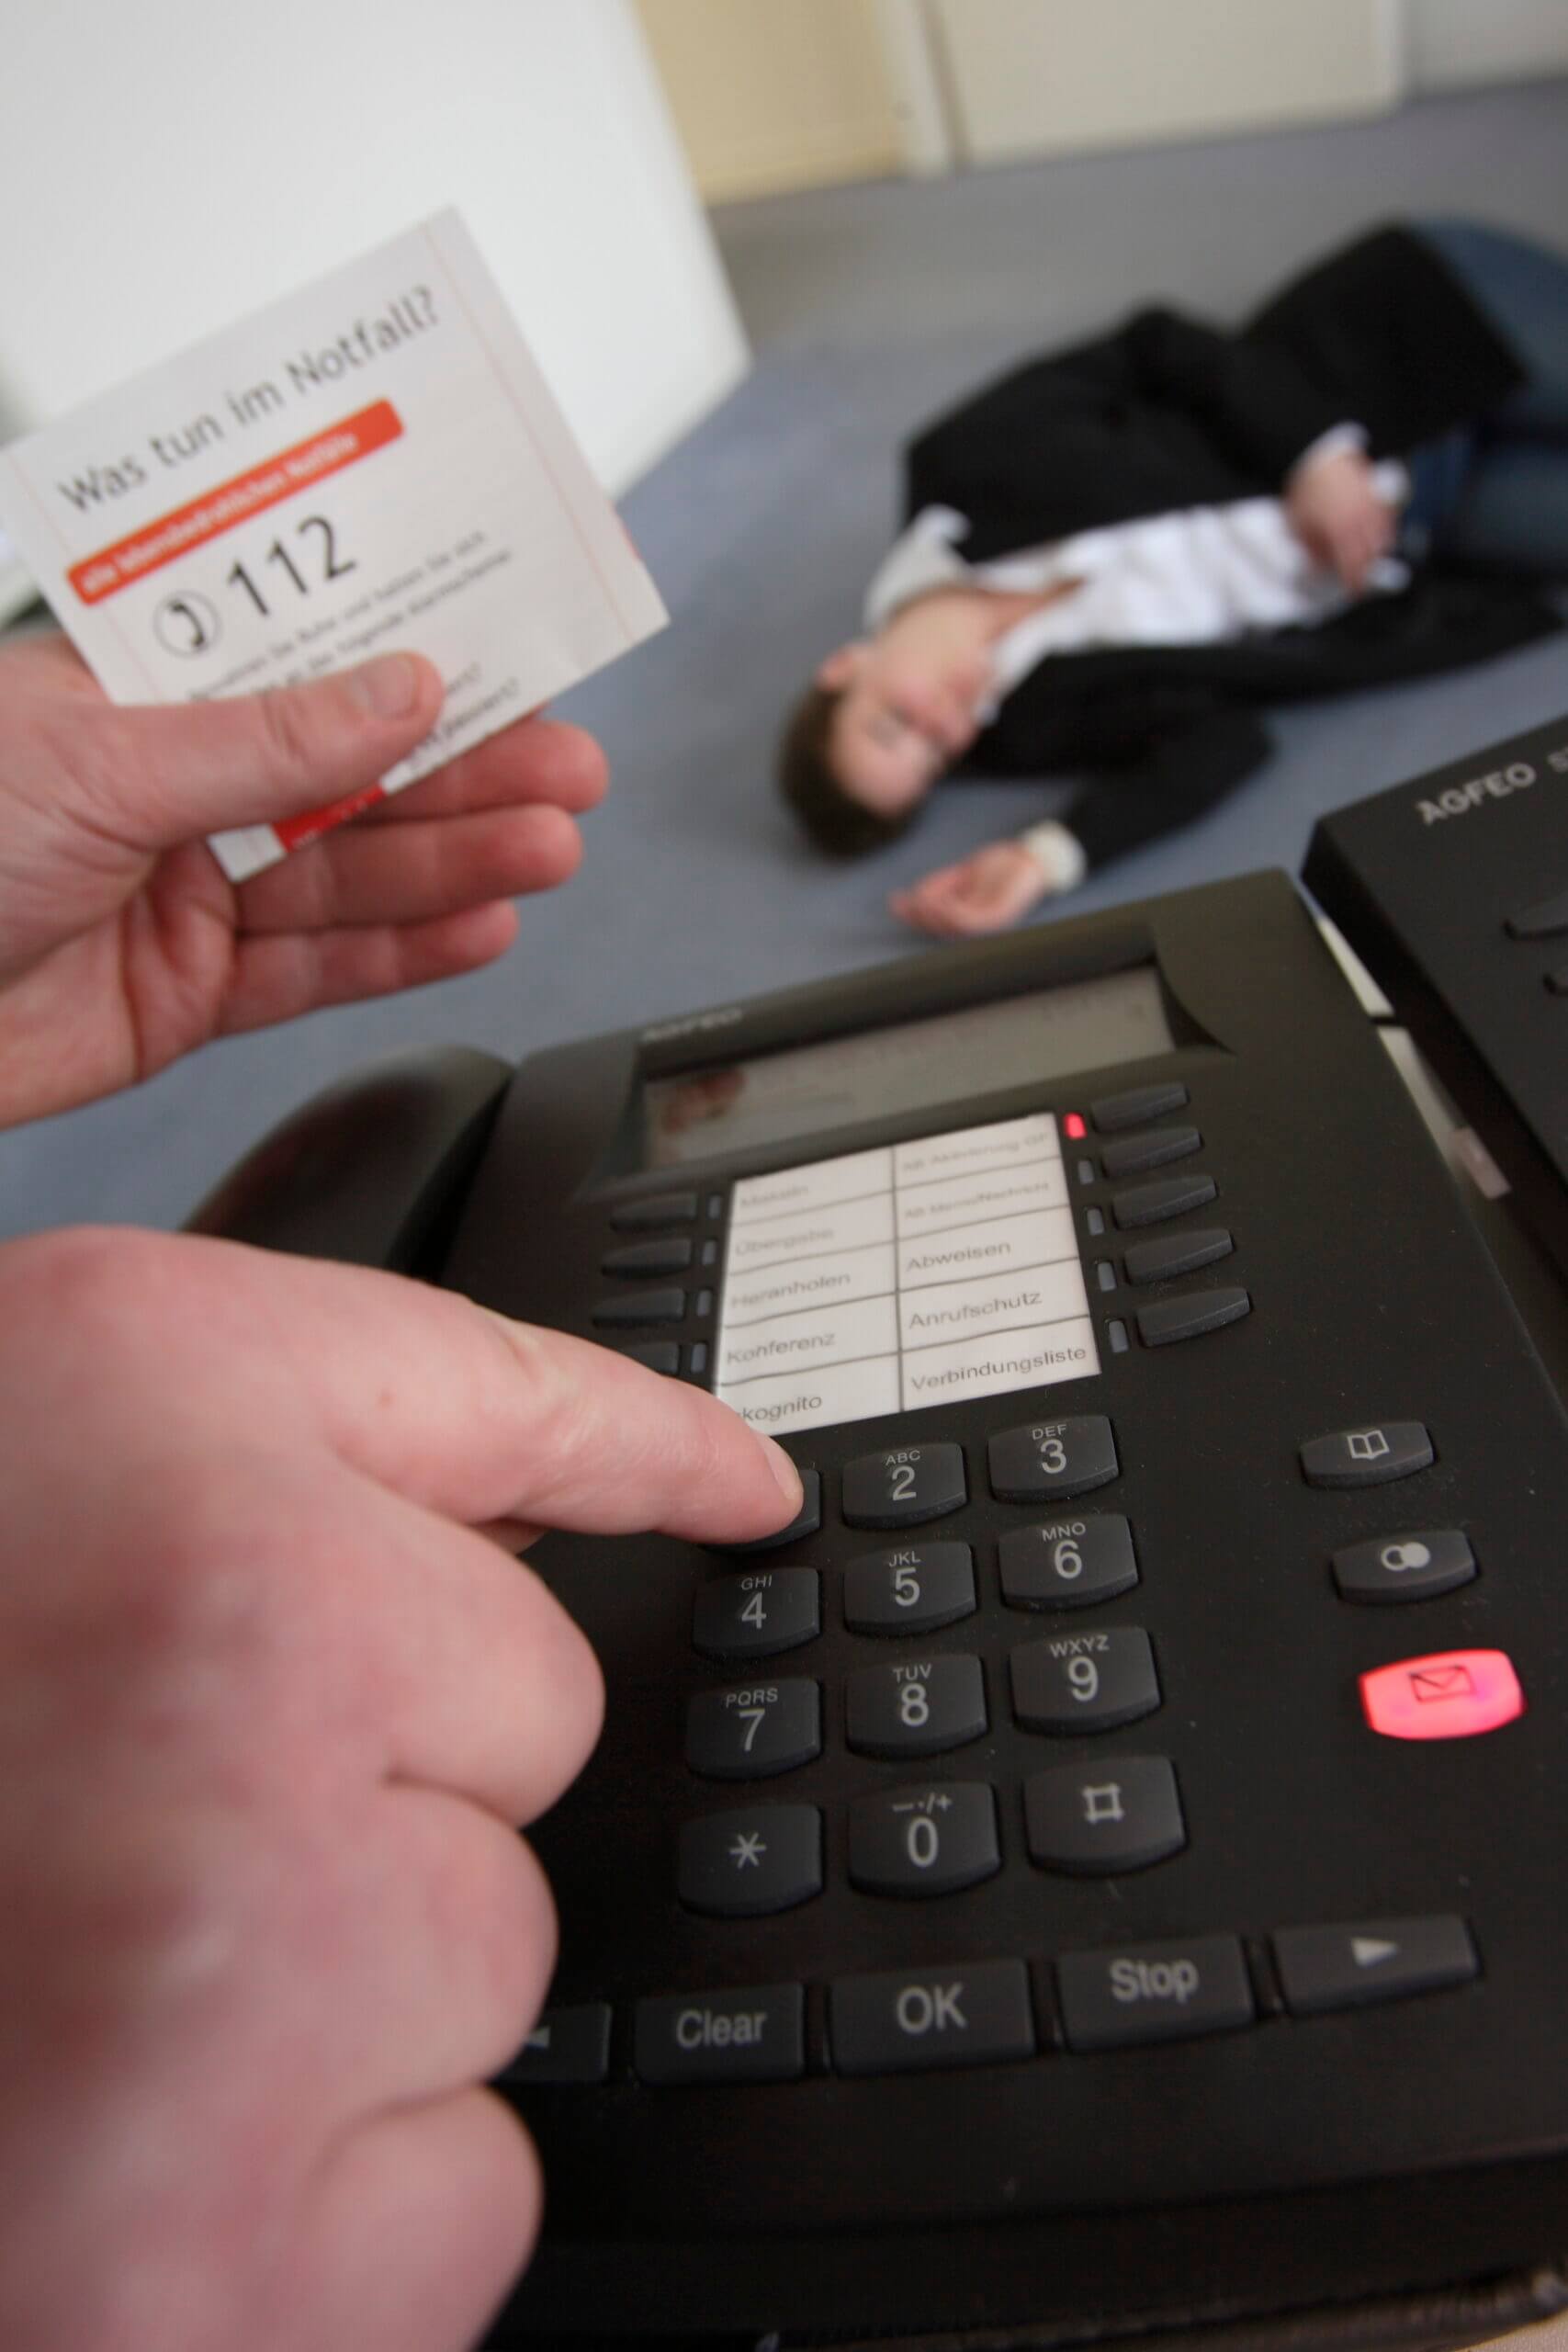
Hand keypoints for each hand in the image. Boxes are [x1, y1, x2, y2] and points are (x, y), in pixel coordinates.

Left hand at [0, 634, 607, 1127]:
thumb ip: (268, 741)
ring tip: (549, 845)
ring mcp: (182, 892)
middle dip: (463, 768)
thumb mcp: (100, 761)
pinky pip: (316, 969)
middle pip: (348, 771)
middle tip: (567, 765)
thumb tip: (399, 690)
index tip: (513, 649)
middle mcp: (164, 786)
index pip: (301, 656)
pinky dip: (401, 951)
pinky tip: (479, 924)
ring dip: (454, 859)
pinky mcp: (188, 996)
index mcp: (131, 690)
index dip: (411, 652)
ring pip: (348, 872)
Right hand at [0, 1226, 799, 2350]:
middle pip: (521, 1723)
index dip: (633, 1451)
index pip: (527, 1418)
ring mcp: (236, 1968)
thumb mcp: (29, 1436)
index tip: (729, 1491)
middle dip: (365, 1781)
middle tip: (111, 1832)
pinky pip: (455, 2202)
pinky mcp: (223, 2272)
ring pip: (486, 1968)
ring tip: (78, 2005)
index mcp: (152, 1419)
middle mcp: (227, 1654)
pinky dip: (318, 2222)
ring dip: (329, 2005)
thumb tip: (662, 1473)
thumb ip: (317, 1426)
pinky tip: (108, 2159)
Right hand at [890, 839, 1055, 937]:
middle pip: (940, 930)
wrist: (1029, 856)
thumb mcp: (961, 874)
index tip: (895, 902)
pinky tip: (941, 902)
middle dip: (919, 917)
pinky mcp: (1000, 917)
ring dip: (933, 916)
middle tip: (904, 902)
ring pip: (953, 929)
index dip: (912, 915)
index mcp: (965, 918)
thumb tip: (913, 897)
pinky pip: (971, 922)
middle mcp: (976, 926)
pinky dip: (953, 914)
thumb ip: (938, 885)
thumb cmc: (999, 865)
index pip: (934, 922)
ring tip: (919, 901)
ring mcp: (988, 924)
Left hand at [1284, 445, 1395, 593]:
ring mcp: (1369, 505)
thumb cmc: (1306, 495)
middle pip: (1369, 553)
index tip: (1354, 593)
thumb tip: (1322, 569)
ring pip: (1382, 537)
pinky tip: (1381, 543)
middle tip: (1361, 586)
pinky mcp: (1376, 495)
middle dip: (1367, 572)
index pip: (1350, 562)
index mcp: (1336, 527)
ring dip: (1378, 554)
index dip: (1355, 580)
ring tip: (1370, 566)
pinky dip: (1386, 533)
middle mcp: (1357, 517)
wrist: (1320, 460)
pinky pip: (1387, 519)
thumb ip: (1312, 548)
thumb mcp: (1299, 525)